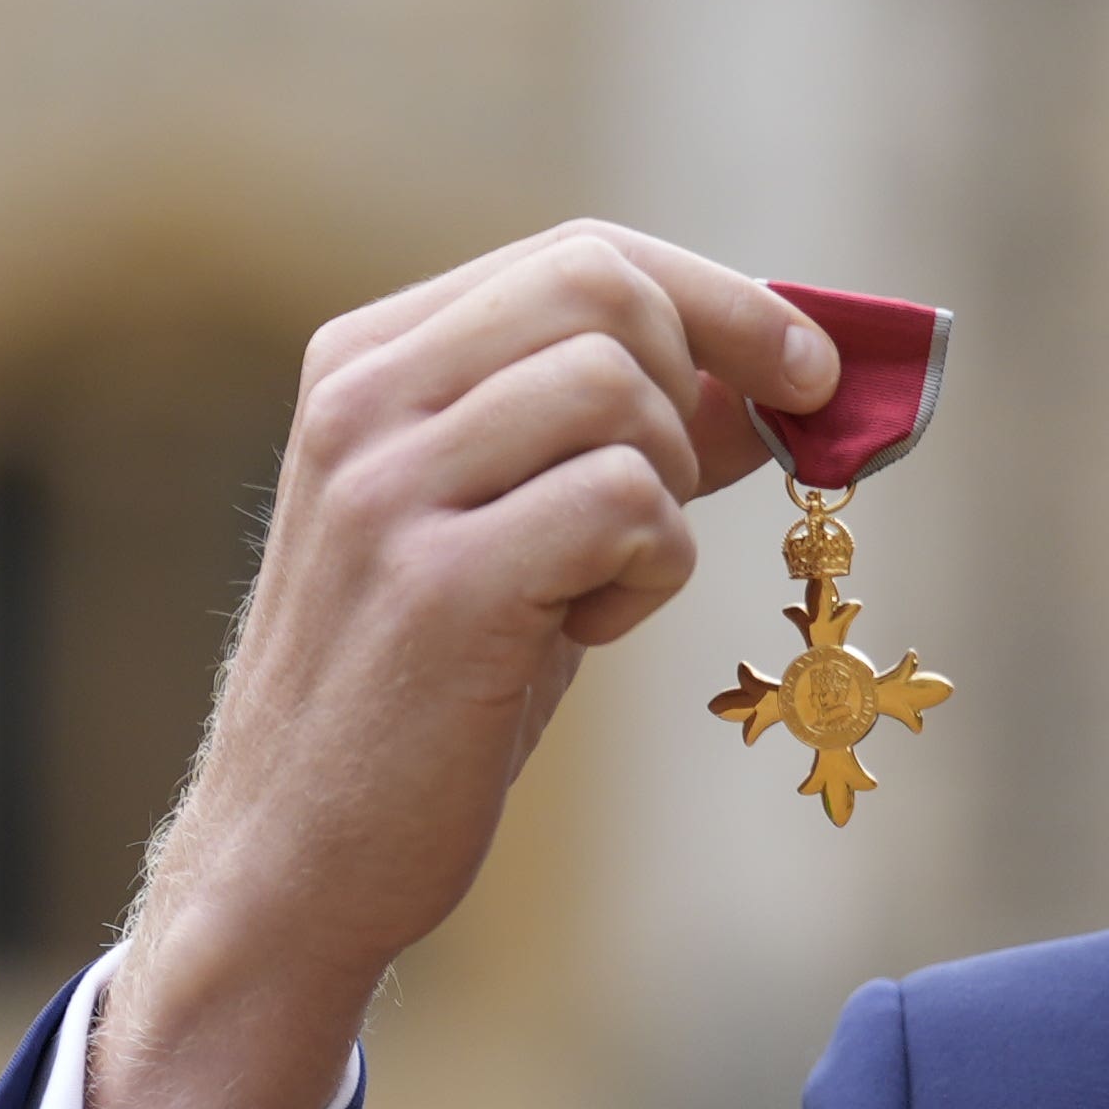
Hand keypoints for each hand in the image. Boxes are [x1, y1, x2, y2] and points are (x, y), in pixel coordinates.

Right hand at [83, 222, 835, 1108]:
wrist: (296, 854)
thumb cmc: (425, 692)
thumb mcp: (513, 529)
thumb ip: (619, 435)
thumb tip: (785, 373)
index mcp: (369, 363)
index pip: (579, 253)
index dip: (722, 300)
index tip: (811, 369)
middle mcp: (363, 401)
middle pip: (603, 287)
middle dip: (705, 379)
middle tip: (698, 491)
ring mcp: (390, 487)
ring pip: (621, 391)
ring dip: (669, 494)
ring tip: (606, 583)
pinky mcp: (441, 583)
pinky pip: (629, 502)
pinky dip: (654, 571)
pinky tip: (587, 632)